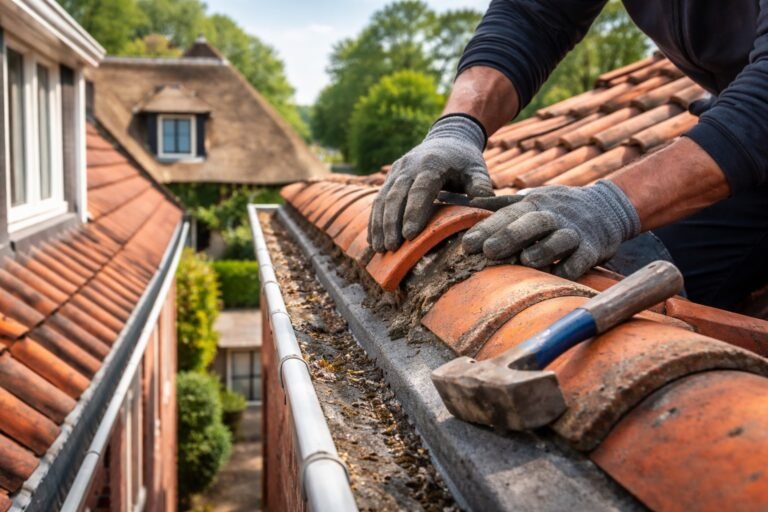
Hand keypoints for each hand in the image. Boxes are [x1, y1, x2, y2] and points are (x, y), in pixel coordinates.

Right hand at [369, 115, 493, 251]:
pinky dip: (375, 220)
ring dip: (380, 224)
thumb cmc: (465, 160)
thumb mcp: (477, 169)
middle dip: (392, 223)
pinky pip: (379, 200)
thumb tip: (484, 202)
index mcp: (432, 164)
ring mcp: (397, 171)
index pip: (420, 189)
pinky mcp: (390, 178)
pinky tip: (375, 240)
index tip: (410, 235)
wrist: (448, 138)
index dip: (414, 212)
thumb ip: (481, 185)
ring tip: (381, 249)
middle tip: (392, 248)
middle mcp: (409, 166)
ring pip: (384, 198)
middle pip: (396, 196)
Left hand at [462, 181, 640, 279]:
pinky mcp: (594, 248)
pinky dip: (571, 267)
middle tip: (488, 251)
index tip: (467, 245)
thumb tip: (469, 202)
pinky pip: (582, 259)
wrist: (607, 207)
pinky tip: (558, 275)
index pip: (507, 215)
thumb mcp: (532, 198)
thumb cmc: (558, 207)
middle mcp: (553, 216)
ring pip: (559, 239)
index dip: (487, 229)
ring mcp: (574, 232)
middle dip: (510, 236)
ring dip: (543, 249)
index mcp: (533, 205)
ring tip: (525, 260)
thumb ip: (501, 204)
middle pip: (531, 223)